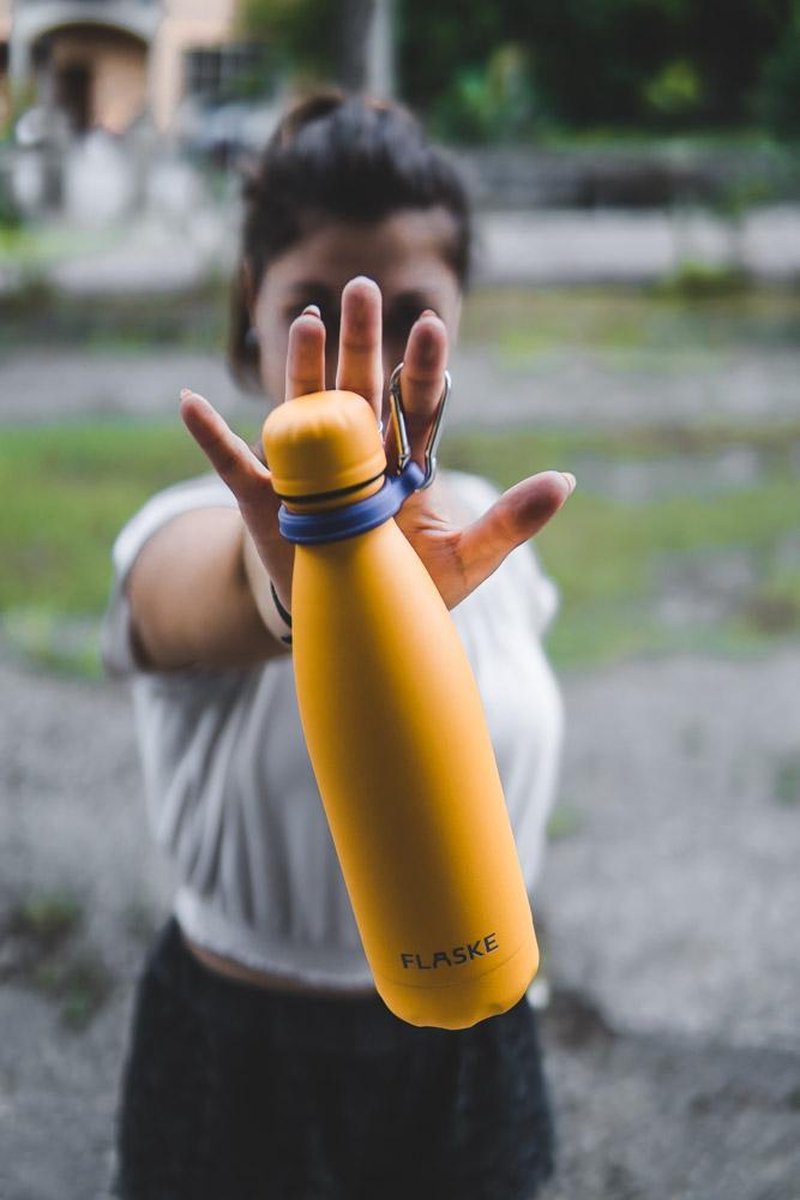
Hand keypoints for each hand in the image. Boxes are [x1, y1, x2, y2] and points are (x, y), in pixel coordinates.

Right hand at [180, 276, 574, 616]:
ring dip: (302, 369)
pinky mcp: (266, 500)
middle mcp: (356, 455)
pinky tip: (188, 402)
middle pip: (360, 389)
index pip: (417, 405)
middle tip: (365, 289)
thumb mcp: (467, 561)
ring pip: (303, 410)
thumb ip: (510, 522)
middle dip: (363, 344)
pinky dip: (210, 436)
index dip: (423, 368)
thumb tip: (566, 480)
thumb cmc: (410, 588)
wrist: (352, 619)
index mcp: (404, 463)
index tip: (431, 327)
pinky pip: (233, 463)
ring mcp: (307, 472)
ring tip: (307, 323)